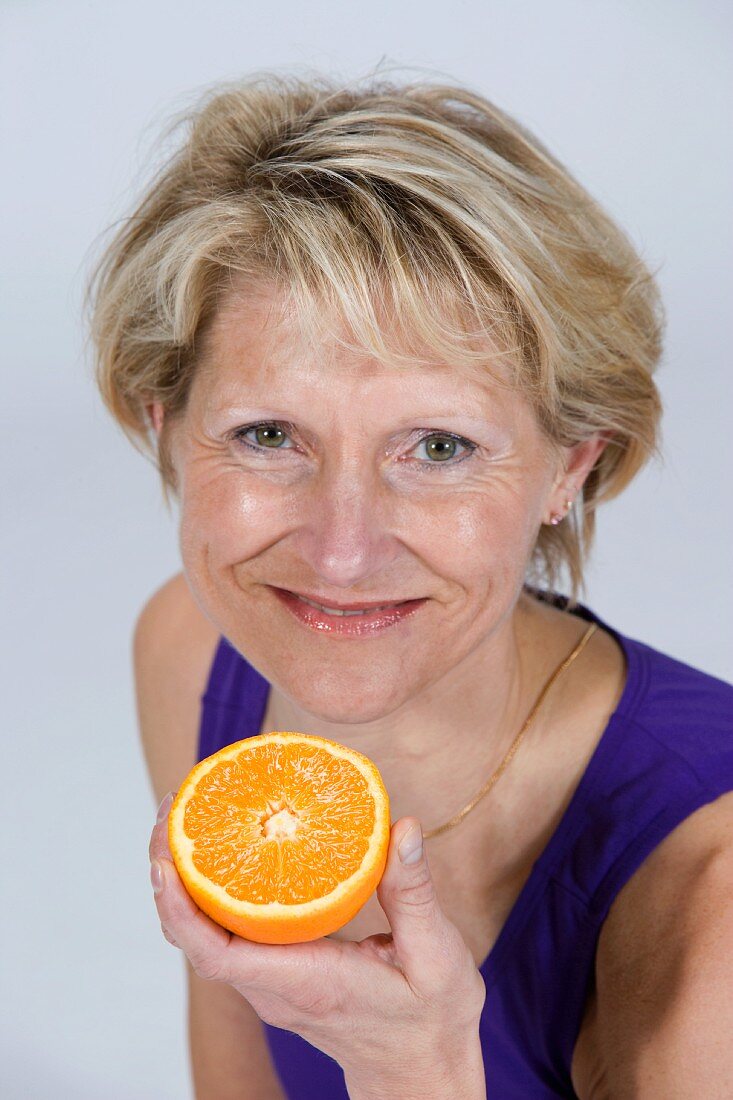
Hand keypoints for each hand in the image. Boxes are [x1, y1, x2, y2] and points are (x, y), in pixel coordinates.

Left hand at [149, 793, 485, 1078]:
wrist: (420, 1071)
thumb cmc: (430, 1020)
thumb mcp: (437, 954)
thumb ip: (414, 892)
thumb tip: (401, 826)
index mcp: (305, 983)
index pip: (217, 955)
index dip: (180, 909)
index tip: (163, 862)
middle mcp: (275, 987)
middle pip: (196, 936)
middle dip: (171, 874)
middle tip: (171, 810)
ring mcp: (271, 985)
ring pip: (206, 935)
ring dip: (186, 880)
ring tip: (188, 817)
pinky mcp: (277, 976)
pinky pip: (228, 934)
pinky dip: (212, 892)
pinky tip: (226, 848)